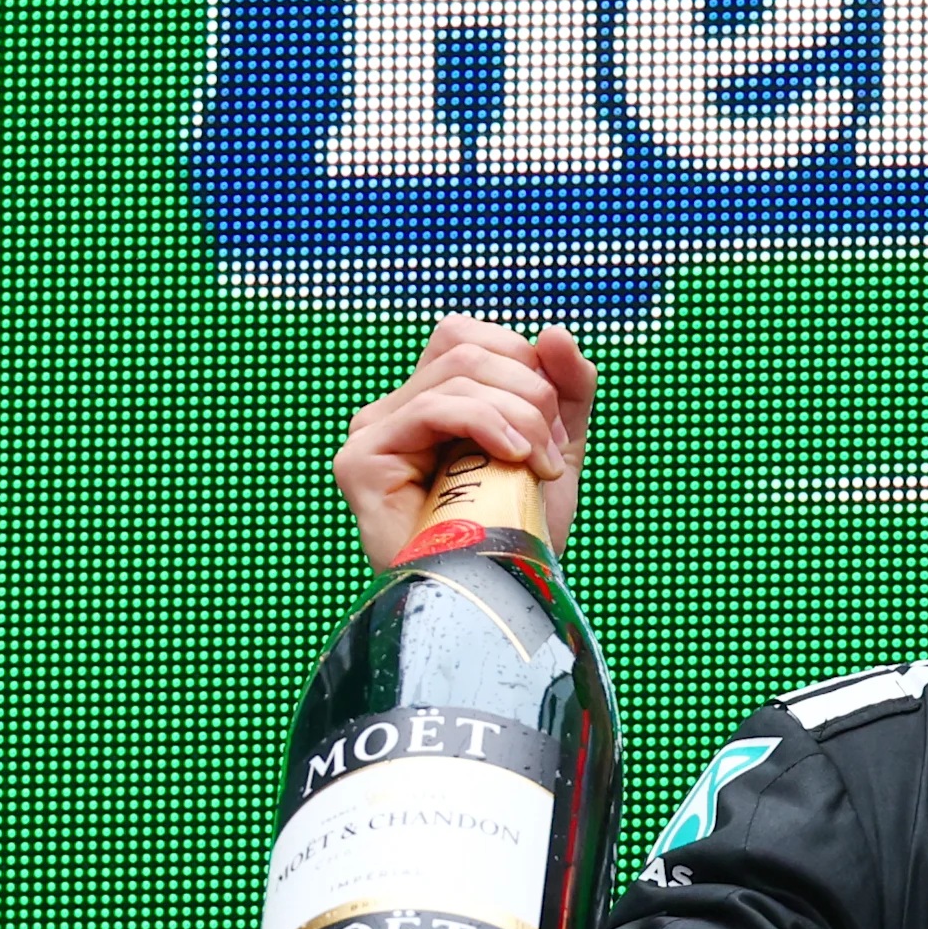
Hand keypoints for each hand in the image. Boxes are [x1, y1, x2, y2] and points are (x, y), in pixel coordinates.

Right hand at [333, 317, 594, 570]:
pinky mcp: (362, 461)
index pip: (469, 337)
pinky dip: (486, 424)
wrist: (505, 597)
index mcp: (430, 403)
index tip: (558, 429)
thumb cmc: (522, 532)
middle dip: (531, 392)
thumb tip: (556, 331)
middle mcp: (394, 413)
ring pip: (456, 374)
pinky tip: (513, 458)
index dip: (524, 365)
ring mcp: (372, 435)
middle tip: (554, 452)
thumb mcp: (558, 447)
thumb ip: (565, 389)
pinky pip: (432, 408)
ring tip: (541, 466)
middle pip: (466, 348)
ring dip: (521, 415)